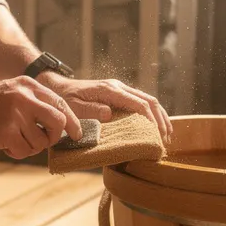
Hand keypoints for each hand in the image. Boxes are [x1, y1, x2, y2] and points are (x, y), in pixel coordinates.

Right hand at [0, 76, 81, 158]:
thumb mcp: (13, 91)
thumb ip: (36, 102)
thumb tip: (64, 124)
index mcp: (28, 85)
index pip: (60, 103)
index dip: (72, 122)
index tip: (77, 133)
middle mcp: (24, 97)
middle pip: (58, 122)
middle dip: (56, 136)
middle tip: (47, 141)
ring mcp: (15, 115)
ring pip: (41, 141)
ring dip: (32, 146)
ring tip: (15, 139)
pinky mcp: (5, 132)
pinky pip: (25, 151)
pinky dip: (18, 152)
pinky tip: (5, 144)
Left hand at [35, 73, 172, 145]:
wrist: (58, 87)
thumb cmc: (65, 99)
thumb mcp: (74, 107)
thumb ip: (91, 110)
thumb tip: (110, 114)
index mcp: (110, 90)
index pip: (138, 104)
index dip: (150, 119)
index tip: (157, 134)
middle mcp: (118, 87)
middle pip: (148, 101)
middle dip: (160, 119)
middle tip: (165, 138)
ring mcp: (120, 89)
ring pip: (148, 100)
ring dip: (159, 116)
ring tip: (166, 134)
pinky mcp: (118, 94)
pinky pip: (141, 102)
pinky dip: (152, 113)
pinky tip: (156, 125)